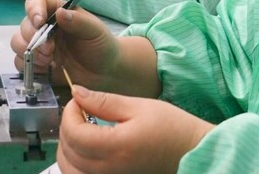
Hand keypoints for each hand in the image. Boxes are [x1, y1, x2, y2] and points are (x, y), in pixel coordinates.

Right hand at [11, 0, 120, 90]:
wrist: (105, 72)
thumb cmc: (101, 45)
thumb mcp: (95, 31)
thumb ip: (78, 21)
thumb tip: (59, 12)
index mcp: (58, 12)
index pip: (37, 3)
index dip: (34, 10)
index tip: (39, 21)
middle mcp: (45, 27)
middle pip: (24, 25)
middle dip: (33, 38)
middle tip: (49, 50)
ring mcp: (39, 46)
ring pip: (18, 43)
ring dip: (29, 52)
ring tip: (48, 60)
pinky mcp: (37, 64)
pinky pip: (20, 63)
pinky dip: (28, 66)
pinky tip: (45, 69)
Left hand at [57, 86, 214, 173]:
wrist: (192, 153)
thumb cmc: (173, 129)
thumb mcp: (139, 106)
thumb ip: (104, 101)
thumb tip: (77, 92)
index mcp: (116, 147)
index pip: (73, 133)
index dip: (69, 113)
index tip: (78, 101)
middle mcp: (109, 171)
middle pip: (67, 153)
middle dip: (66, 128)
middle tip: (79, 112)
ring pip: (69, 170)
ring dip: (67, 148)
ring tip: (81, 131)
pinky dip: (75, 164)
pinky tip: (86, 150)